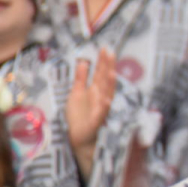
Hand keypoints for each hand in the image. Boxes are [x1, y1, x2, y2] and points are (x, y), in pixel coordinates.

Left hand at [66, 48, 115, 180]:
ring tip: (111, 72)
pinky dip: (104, 107)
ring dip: (109, 85)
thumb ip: (80, 78)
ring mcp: (99, 109)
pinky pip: (101, 114)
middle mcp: (100, 98)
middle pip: (104, 80)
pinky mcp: (95, 122)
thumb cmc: (80, 116)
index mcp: (95, 91)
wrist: (79, 138)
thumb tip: (82, 61)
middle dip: (107, 68)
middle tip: (110, 53)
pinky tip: (106, 100)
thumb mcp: (77, 93)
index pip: (100, 73)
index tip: (105, 48)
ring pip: (106, 95)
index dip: (102, 62)